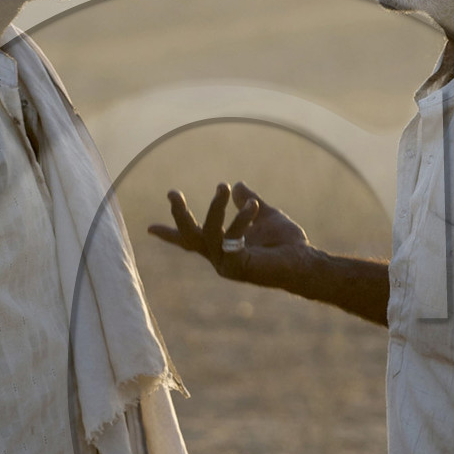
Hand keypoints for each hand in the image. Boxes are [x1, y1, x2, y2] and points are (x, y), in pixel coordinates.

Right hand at [147, 180, 310, 286]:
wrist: (305, 262)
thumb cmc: (287, 244)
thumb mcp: (264, 215)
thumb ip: (247, 201)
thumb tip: (238, 185)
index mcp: (221, 247)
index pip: (190, 241)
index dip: (170, 234)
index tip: (148, 228)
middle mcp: (219, 258)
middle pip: (189, 238)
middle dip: (179, 216)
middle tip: (172, 192)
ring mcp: (226, 265)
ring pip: (207, 234)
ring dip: (214, 209)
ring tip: (222, 186)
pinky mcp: (238, 268)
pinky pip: (230, 240)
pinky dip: (240, 220)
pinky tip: (253, 206)